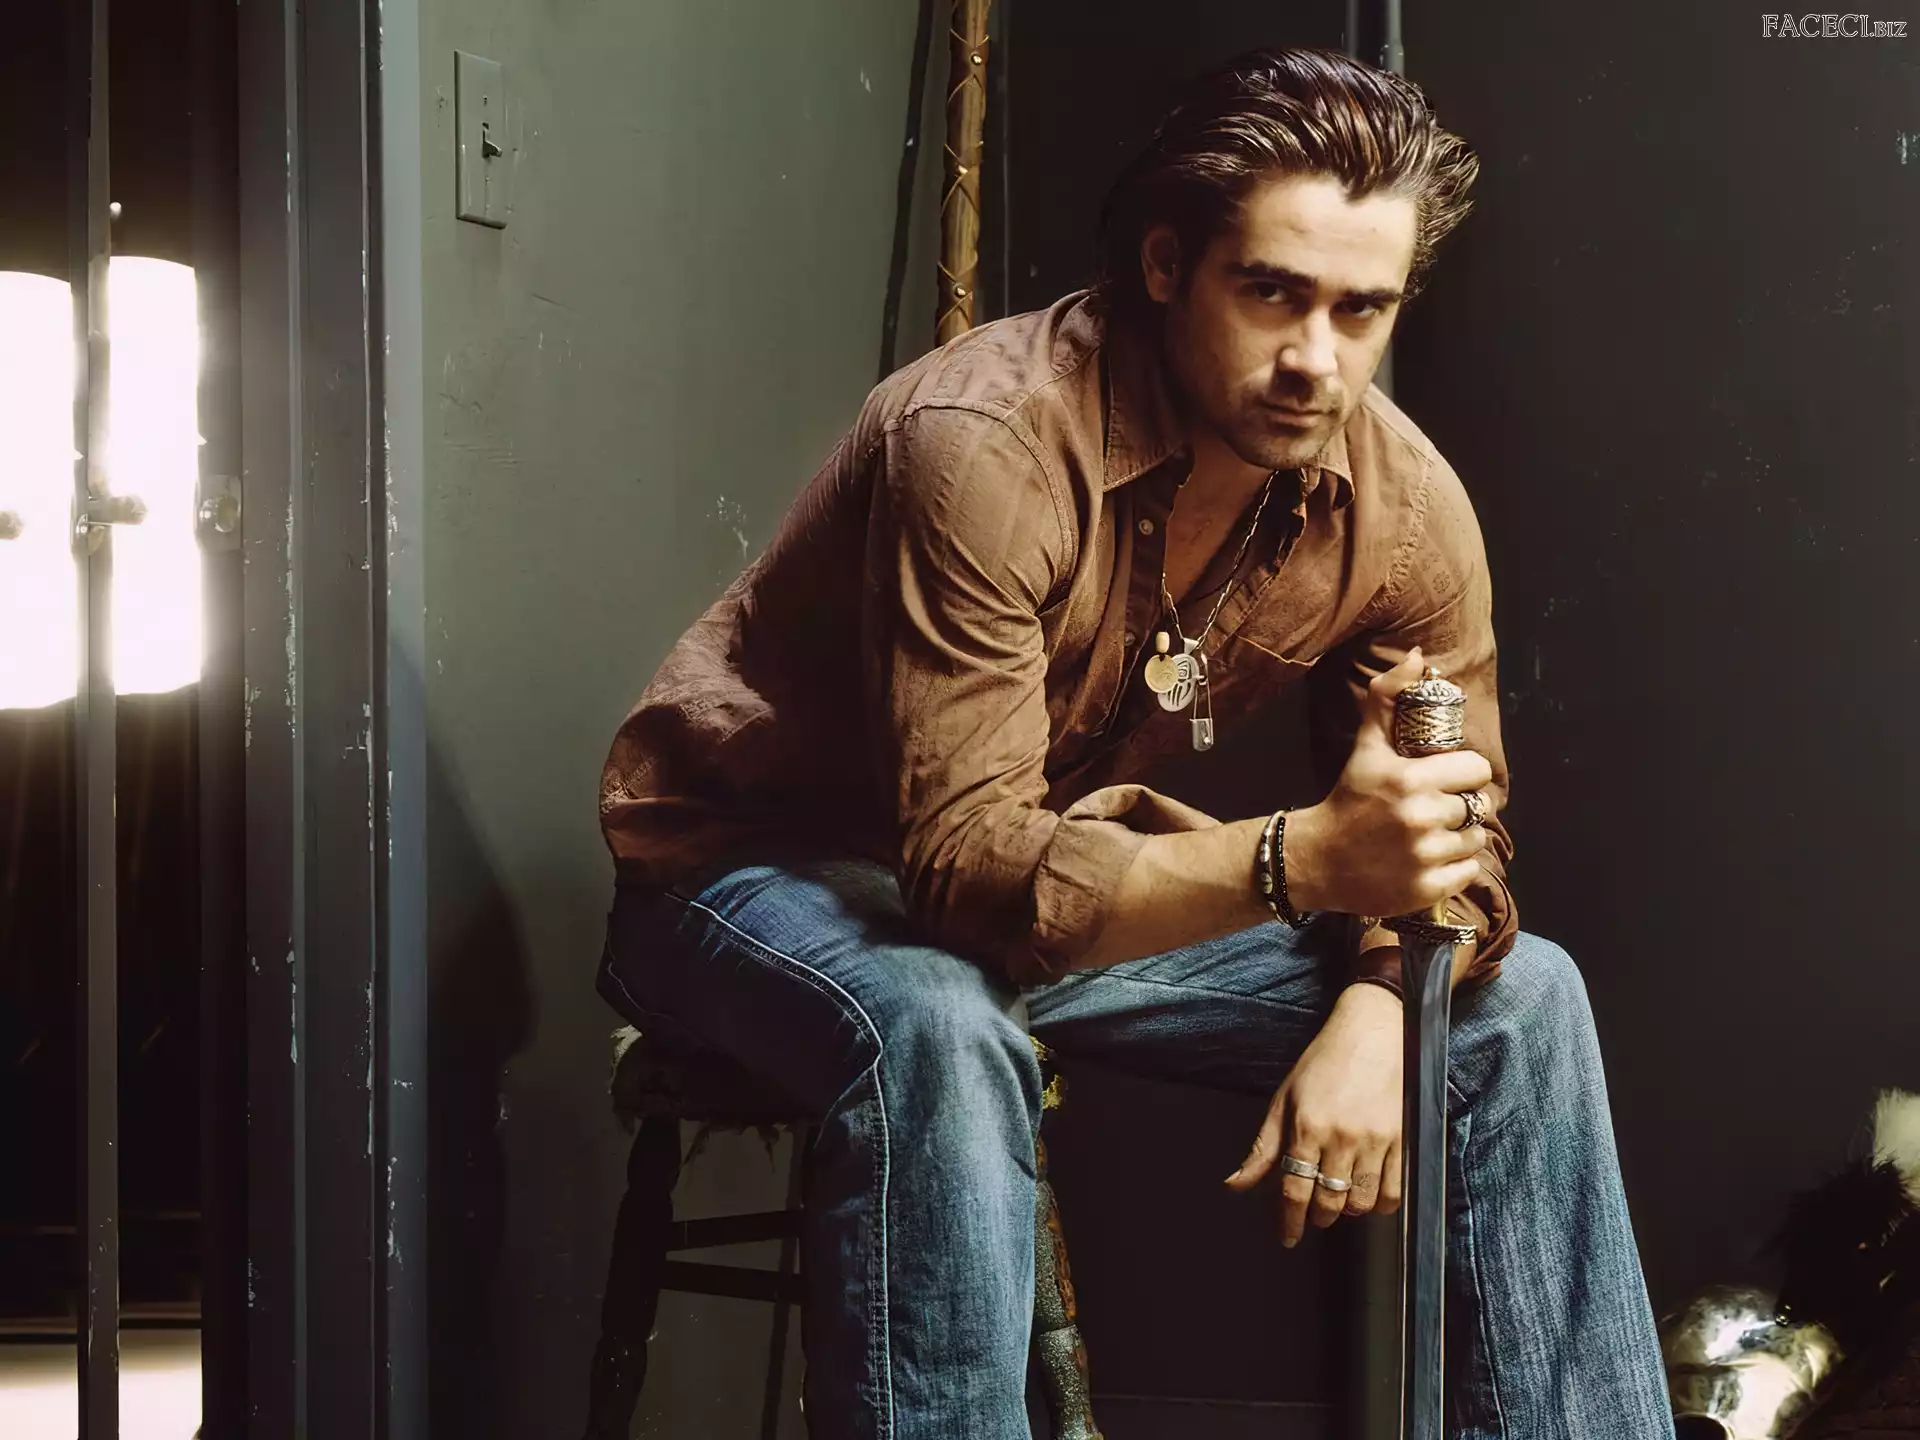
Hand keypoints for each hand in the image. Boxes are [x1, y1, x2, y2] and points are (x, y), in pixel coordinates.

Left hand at [1223, 982, 1403, 1245]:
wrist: (1374, 1031)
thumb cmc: (1324, 1061)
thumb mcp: (1284, 1100)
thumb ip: (1263, 1148)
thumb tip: (1235, 1185)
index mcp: (1307, 1126)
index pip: (1293, 1191)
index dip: (1288, 1222)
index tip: (1287, 1238)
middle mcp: (1341, 1137)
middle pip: (1327, 1203)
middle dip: (1317, 1219)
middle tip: (1313, 1217)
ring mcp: (1375, 1140)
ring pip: (1360, 1203)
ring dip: (1347, 1212)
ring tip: (1339, 1200)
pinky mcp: (1403, 1139)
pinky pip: (1392, 1192)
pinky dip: (1379, 1204)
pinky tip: (1368, 1196)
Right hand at [1284, 648, 1491, 918]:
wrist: (1316, 859)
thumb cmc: (1348, 798)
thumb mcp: (1367, 745)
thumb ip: (1389, 696)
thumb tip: (1418, 657)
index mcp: (1411, 779)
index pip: (1477, 770)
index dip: (1465, 773)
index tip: (1448, 779)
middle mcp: (1421, 818)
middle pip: (1479, 807)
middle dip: (1461, 805)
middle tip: (1436, 809)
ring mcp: (1425, 857)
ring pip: (1476, 840)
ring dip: (1461, 837)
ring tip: (1434, 835)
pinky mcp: (1426, 889)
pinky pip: (1468, 873)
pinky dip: (1455, 868)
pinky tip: (1430, 860)